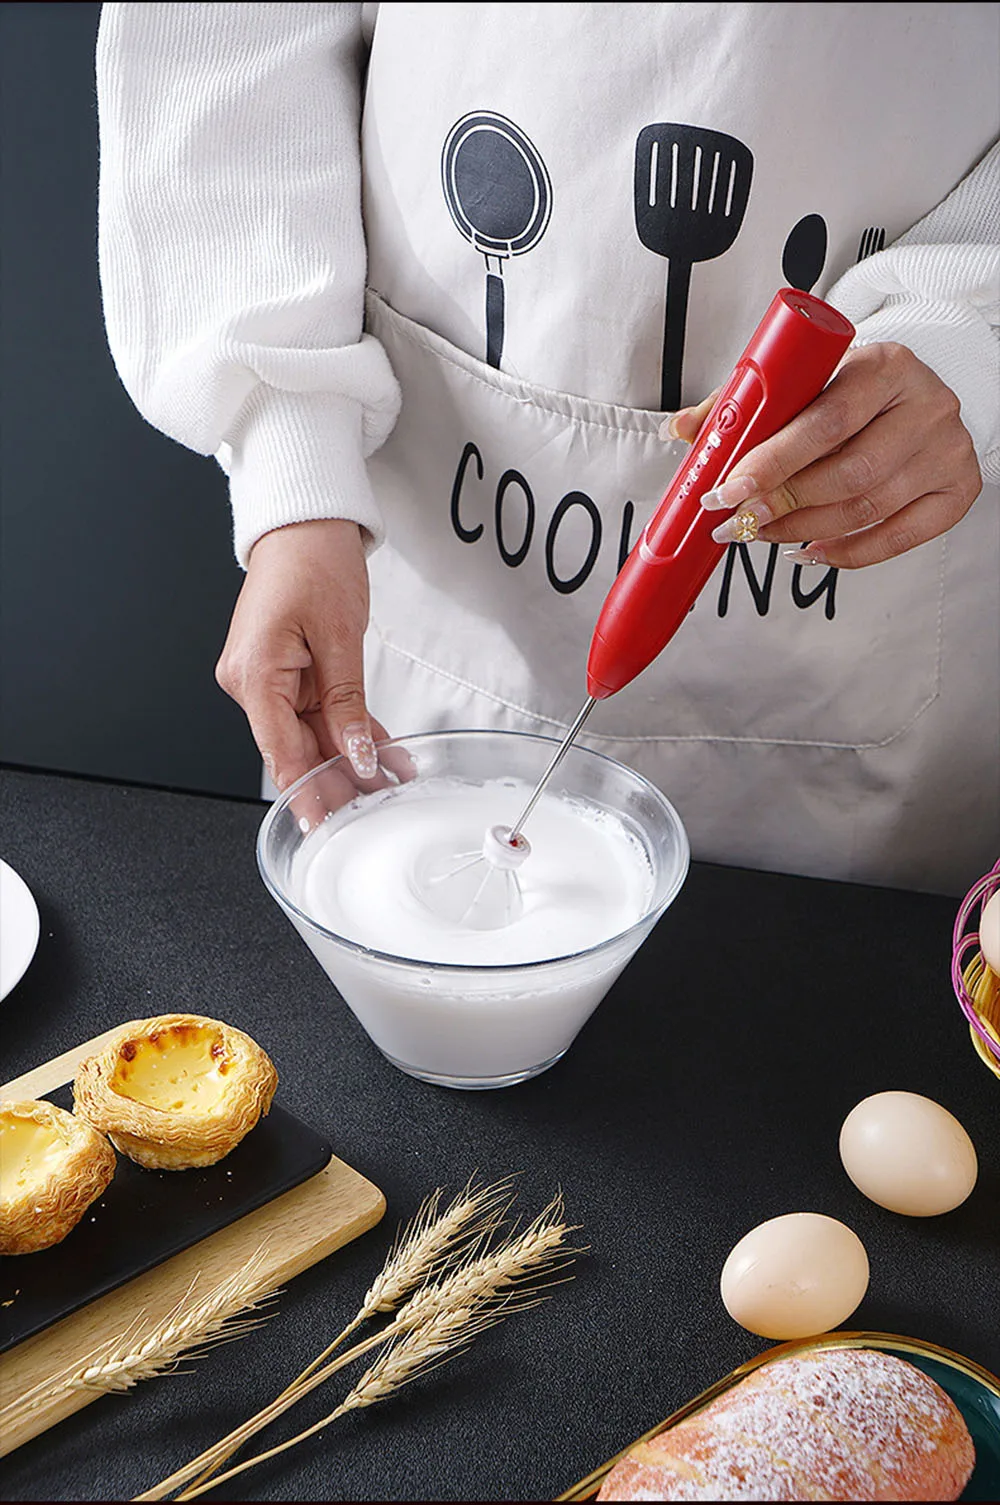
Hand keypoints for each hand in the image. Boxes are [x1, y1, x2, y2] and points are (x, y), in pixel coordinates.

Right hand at [216, 518, 386, 791]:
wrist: (304, 524)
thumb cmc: (312, 562)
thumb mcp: (340, 637)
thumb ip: (347, 703)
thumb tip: (357, 754)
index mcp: (253, 674)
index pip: (280, 751)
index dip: (305, 792)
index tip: (322, 826)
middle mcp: (250, 681)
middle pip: (295, 748)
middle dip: (338, 781)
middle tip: (376, 807)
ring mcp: (266, 678)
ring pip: (310, 735)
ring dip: (349, 758)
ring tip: (391, 782)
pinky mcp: (284, 672)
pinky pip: (316, 713)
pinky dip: (347, 731)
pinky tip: (380, 752)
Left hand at [670, 343, 981, 567]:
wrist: (913, 392)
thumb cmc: (847, 387)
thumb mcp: (800, 379)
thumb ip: (741, 403)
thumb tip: (682, 431)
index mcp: (884, 364)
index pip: (826, 422)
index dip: (773, 462)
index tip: (728, 489)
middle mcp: (925, 403)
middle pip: (848, 472)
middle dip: (782, 503)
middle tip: (738, 521)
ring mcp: (947, 449)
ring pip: (867, 507)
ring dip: (803, 530)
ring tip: (762, 534)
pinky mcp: (958, 488)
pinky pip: (900, 537)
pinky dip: (848, 554)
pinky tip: (809, 552)